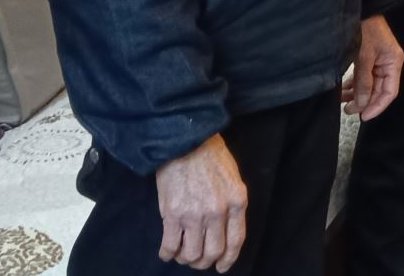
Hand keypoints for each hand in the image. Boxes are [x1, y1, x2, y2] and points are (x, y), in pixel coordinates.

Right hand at [154, 134, 247, 271]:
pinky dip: (168, 253)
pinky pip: (170, 245)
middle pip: (213, 252)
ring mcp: (195, 215)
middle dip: (204, 261)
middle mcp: (218, 212)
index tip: (221, 267)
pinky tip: (167, 251)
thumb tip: (226, 228)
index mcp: (237, 202)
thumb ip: (232, 204)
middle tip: (197, 259)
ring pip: (192, 254)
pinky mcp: (172, 214)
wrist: (185, 139)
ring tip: (181, 253)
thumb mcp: (233, 177)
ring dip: (186, 259)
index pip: (235, 242)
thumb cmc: (209, 155)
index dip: (227, 259)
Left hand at [343, 16, 402, 120]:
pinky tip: (343, 90)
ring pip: (369, 84)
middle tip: (349, 110)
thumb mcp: (364, 56)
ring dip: (357, 94)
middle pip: (379, 90)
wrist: (358, 9)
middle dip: (364, 101)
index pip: (389, 92)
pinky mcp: (369, 58)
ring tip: (343, 101)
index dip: (377, 106)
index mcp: (393, 62)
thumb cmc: (365, 29)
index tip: (364, 116)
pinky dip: (354, 84)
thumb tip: (362, 104)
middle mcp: (388, 64)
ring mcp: (378, 61)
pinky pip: (363, 77)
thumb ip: (364, 82)